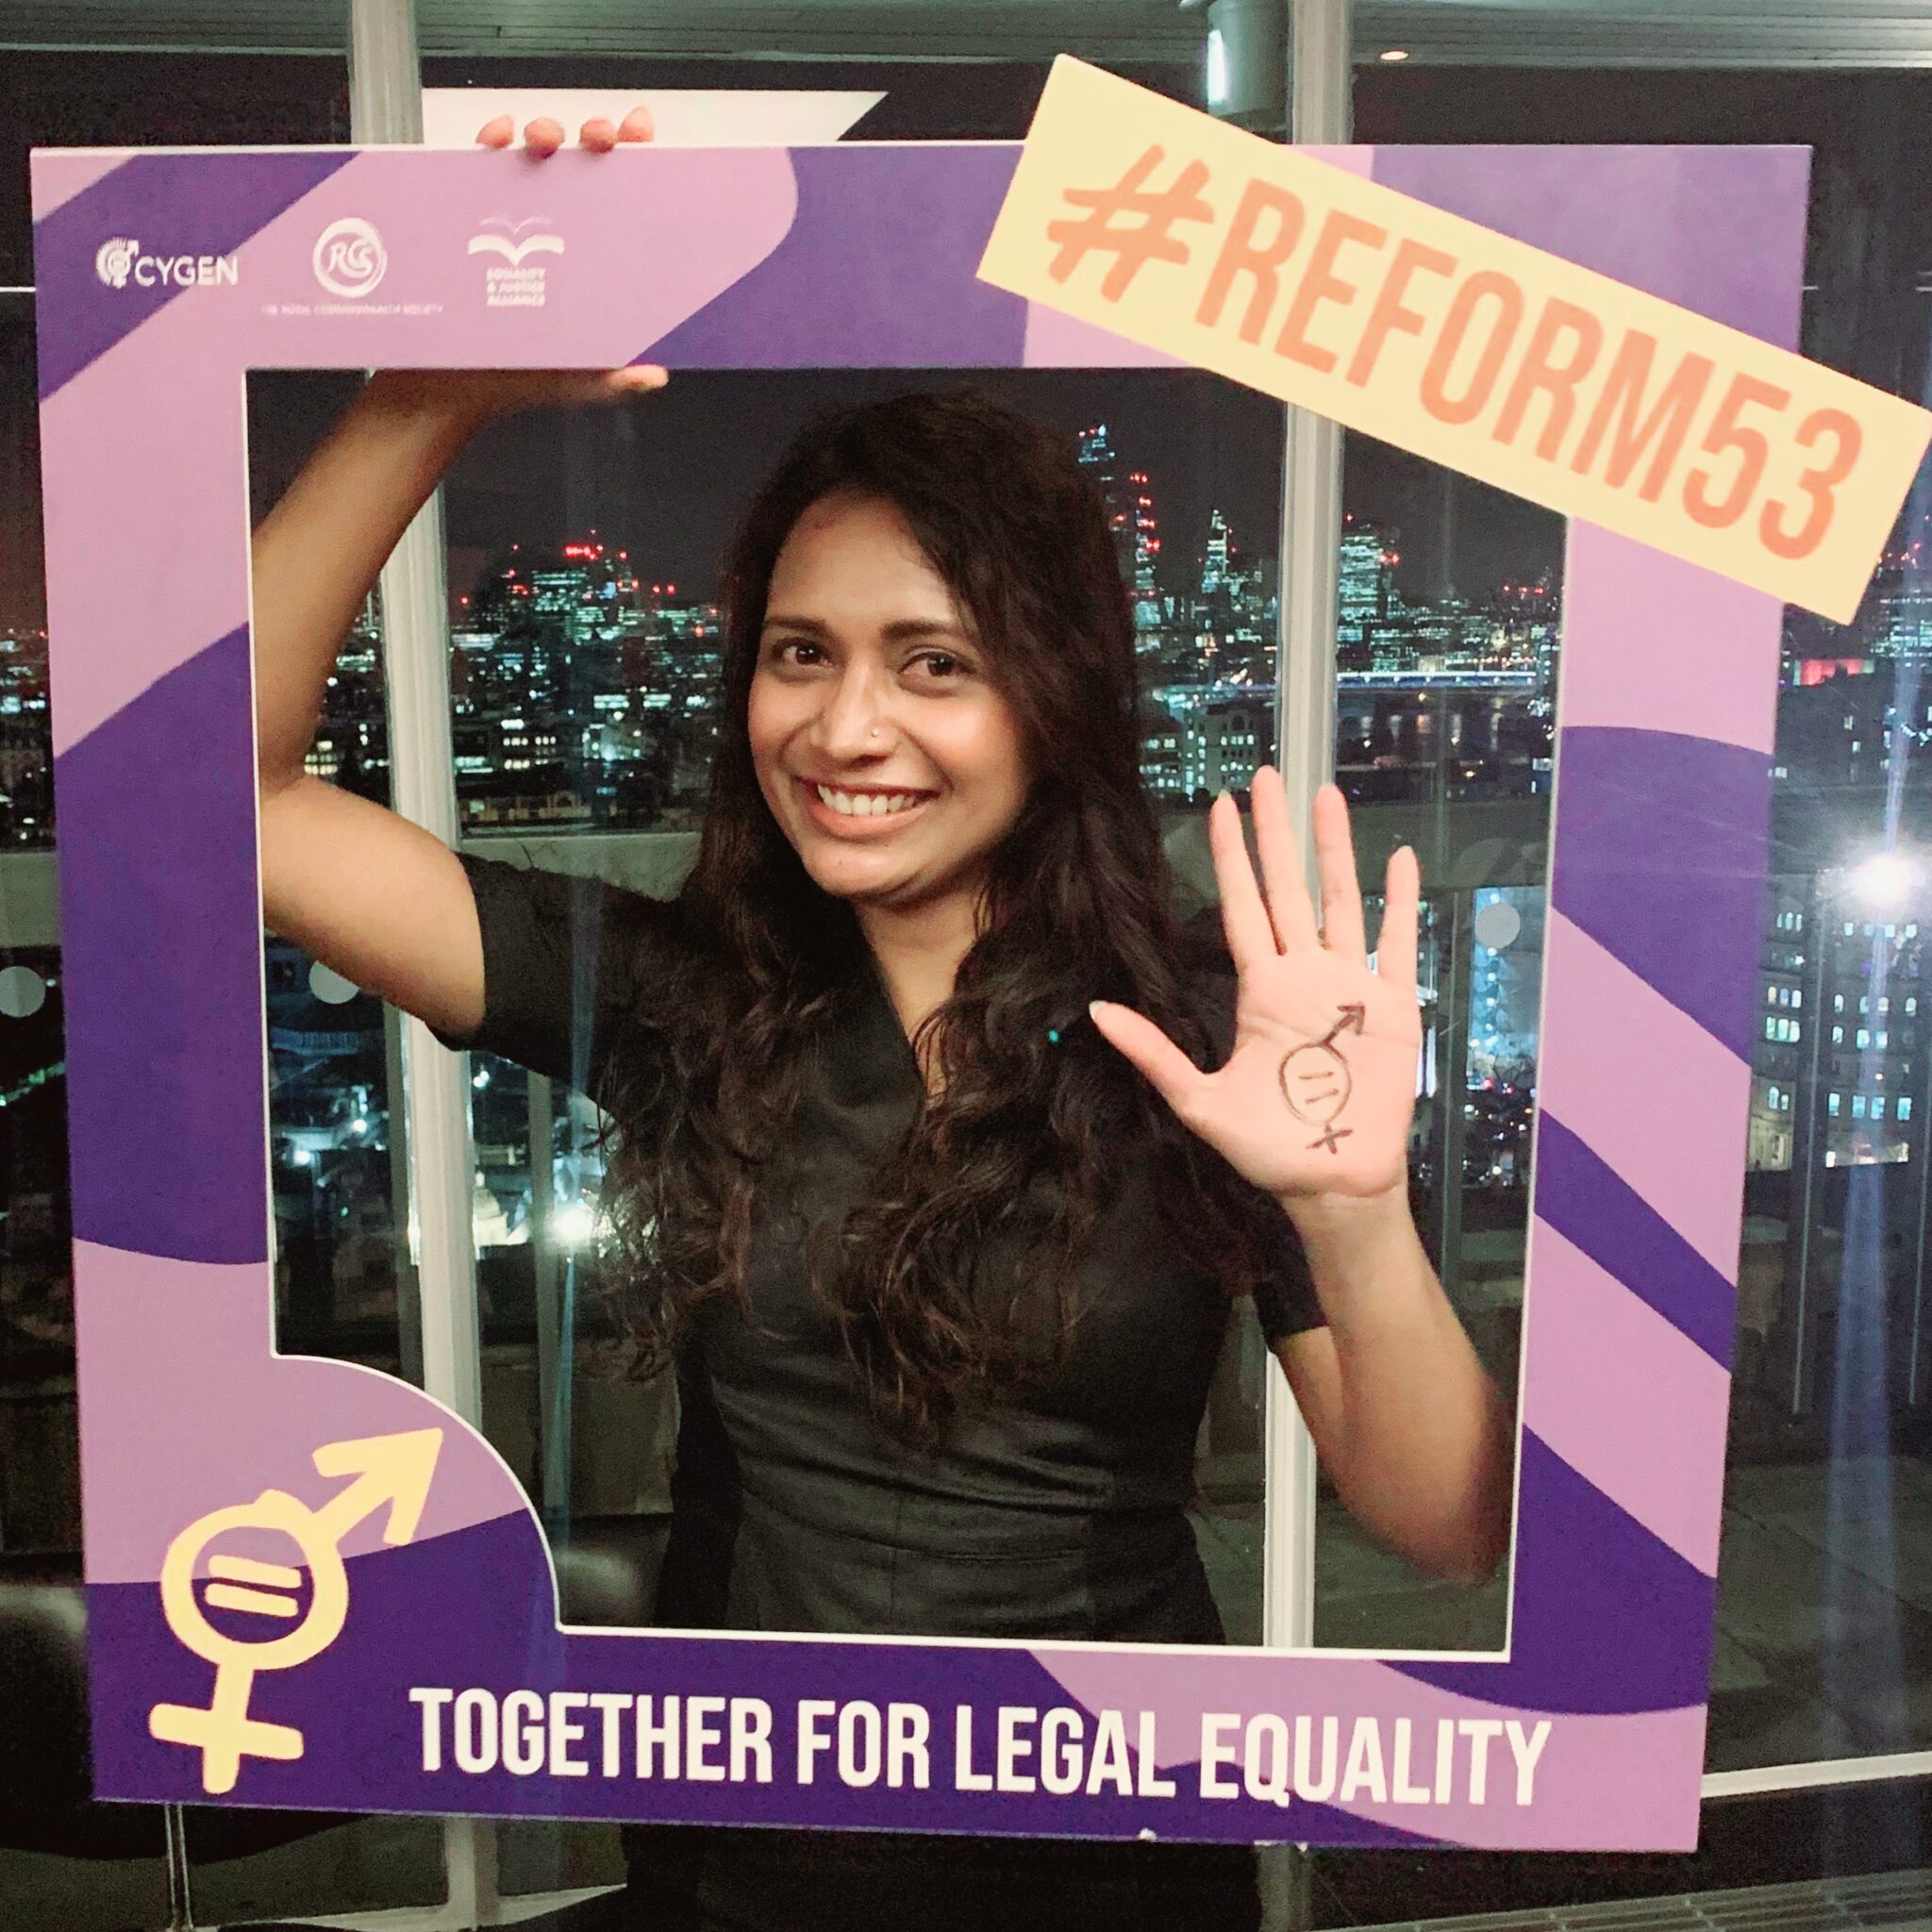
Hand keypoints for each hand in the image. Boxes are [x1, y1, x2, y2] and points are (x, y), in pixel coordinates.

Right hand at [357, 105, 666, 433]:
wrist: (445, 391)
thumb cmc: (513, 381)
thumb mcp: (575, 384)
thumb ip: (614, 380)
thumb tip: (652, 375)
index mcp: (589, 261)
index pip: (622, 200)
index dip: (635, 162)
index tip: (642, 136)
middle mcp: (556, 232)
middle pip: (583, 166)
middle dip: (595, 137)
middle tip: (600, 138)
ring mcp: (512, 222)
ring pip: (534, 157)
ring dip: (544, 133)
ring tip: (546, 140)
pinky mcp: (467, 218)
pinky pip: (478, 169)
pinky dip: (487, 145)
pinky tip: (497, 140)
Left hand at [1090, 768, 1421, 1205]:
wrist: (1331, 1181)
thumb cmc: (1268, 1148)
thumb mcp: (1198, 1099)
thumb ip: (1153, 1051)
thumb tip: (1097, 1010)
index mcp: (1260, 989)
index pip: (1242, 907)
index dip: (1232, 858)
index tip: (1221, 807)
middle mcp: (1303, 975)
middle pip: (1288, 887)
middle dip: (1277, 833)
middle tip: (1268, 775)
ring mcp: (1349, 985)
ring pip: (1341, 899)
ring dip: (1335, 848)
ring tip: (1326, 794)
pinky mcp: (1391, 1006)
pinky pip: (1397, 942)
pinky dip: (1400, 900)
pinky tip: (1402, 859)